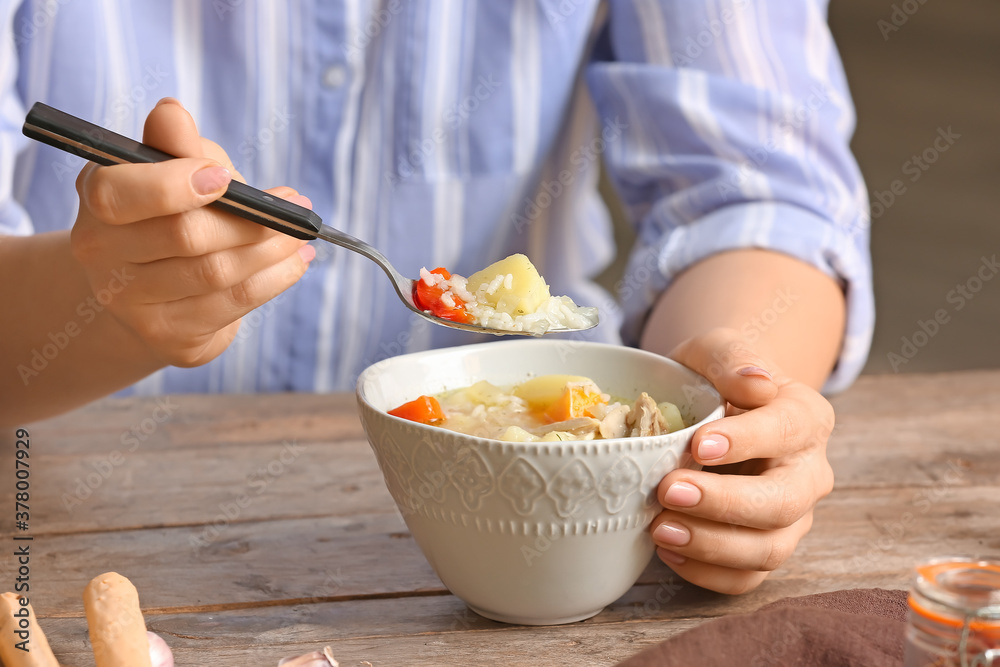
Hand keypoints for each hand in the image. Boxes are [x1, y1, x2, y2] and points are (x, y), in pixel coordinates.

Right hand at [70, 98, 314, 366]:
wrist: (150, 286)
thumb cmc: (169, 209)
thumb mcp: (171, 167)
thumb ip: (175, 142)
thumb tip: (171, 112)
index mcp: (96, 199)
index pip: (121, 194)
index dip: (177, 185)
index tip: (226, 178)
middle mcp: (100, 256)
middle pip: (186, 237)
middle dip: (252, 220)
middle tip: (295, 206)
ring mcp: (131, 305)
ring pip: (217, 274)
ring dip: (272, 251)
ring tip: (301, 235)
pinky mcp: (170, 338)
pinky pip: (234, 305)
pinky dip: (275, 279)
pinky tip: (295, 262)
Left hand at [650, 327, 835, 593]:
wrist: (713, 407)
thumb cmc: (715, 378)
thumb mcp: (717, 350)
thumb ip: (733, 360)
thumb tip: (755, 384)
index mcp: (806, 417)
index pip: (787, 431)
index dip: (746, 441)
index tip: (699, 445)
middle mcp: (808, 473)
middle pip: (782, 502)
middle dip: (724, 503)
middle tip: (668, 490)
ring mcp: (791, 518)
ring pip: (768, 549)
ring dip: (711, 545)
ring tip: (658, 528)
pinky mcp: (764, 549)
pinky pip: (746, 578)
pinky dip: (707, 573)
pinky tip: (668, 552)